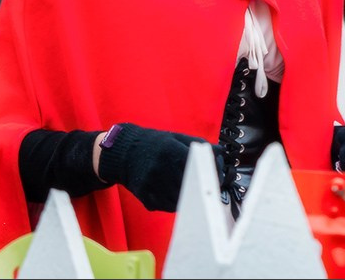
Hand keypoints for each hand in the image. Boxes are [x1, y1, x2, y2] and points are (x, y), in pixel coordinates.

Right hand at [96, 122, 223, 211]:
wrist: (123, 153)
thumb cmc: (154, 144)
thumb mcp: (176, 138)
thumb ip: (199, 146)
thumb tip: (221, 153)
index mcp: (170, 151)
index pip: (199, 167)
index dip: (211, 172)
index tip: (216, 174)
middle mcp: (161, 170)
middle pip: (192, 185)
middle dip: (203, 185)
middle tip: (208, 183)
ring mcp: (152, 187)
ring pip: (182, 199)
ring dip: (191, 195)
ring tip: (191, 187)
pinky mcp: (147, 200)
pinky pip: (169, 207)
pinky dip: (177, 201)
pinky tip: (175, 191)